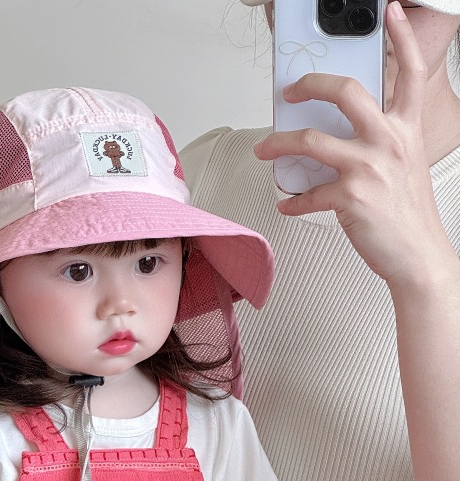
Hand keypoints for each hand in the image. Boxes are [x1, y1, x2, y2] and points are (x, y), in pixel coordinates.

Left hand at [253, 3, 451, 287]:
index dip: (401, 38)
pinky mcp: (350, 198)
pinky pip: (307, 194)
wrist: (417, 255)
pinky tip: (287, 203)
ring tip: (265, 149)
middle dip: (311, 85)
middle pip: (347, 93)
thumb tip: (341, 136)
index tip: (390, 13)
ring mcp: (369, 169)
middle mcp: (389, 142)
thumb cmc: (407, 212)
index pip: (409, 73)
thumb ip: (381, 141)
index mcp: (406, 129)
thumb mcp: (404, 164)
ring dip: (278, 144)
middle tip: (290, 92)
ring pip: (311, 141)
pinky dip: (292, 201)